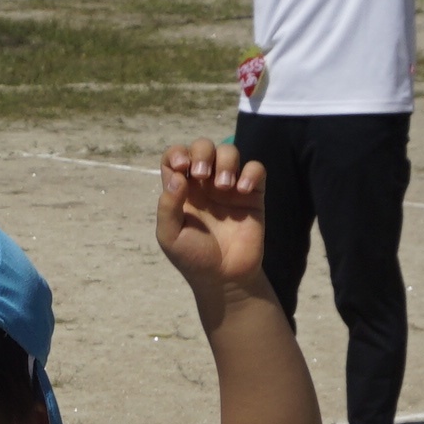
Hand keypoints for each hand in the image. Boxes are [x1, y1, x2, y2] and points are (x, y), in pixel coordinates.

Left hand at [153, 141, 267, 292]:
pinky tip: (242, 190)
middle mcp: (204, 183)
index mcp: (181, 190)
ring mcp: (229, 187)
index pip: (175, 156)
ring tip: (224, 186)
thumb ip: (168, 207)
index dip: (177, 153)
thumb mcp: (170, 236)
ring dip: (225, 161)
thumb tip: (177, 177)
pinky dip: (250, 172)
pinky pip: (256, 169)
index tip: (182, 167)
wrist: (224, 277)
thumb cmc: (193, 257)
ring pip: (229, 152)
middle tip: (202, 175)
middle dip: (202, 152)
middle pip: (203, 146)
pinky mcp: (252, 194)